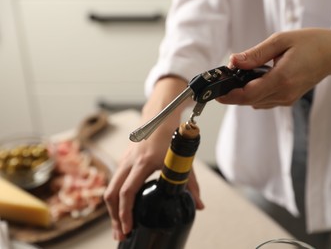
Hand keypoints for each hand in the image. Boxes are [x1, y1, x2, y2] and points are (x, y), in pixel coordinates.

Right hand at [103, 77, 203, 240]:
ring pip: (110, 188)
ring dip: (113, 209)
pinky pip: (114, 182)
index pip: (127, 192)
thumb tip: (199, 206)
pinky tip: (123, 208)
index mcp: (143, 163)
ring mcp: (123, 160)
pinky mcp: (123, 160)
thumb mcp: (182, 160)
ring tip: (120, 226)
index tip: (128, 228)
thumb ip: (191, 184)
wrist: (158, 116)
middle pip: (112, 194)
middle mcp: (129, 162)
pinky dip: (115, 198)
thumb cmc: (171, 137)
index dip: (126, 213)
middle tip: (121, 235)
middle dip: (114, 217)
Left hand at [217, 28, 330, 107]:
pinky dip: (254, 93)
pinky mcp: (288, 100)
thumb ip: (255, 55)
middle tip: (222, 81)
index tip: (216, 92)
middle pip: (249, 101)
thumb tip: (233, 62)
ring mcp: (287, 99)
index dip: (229, 95)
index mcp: (282, 78)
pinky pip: (264, 101)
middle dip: (232, 93)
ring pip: (255, 102)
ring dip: (243, 93)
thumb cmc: (310, 43)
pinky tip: (254, 80)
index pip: (248, 94)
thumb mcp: (280, 41)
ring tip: (238, 77)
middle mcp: (284, 93)